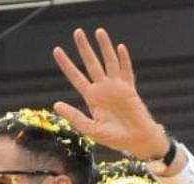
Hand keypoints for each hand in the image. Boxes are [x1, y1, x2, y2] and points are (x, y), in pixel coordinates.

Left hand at [52, 28, 166, 160]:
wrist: (137, 141)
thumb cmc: (115, 138)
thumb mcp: (91, 129)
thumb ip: (75, 116)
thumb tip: (56, 104)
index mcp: (92, 98)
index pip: (76, 77)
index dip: (66, 64)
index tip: (57, 50)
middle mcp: (103, 89)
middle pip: (91, 64)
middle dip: (84, 48)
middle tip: (77, 32)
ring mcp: (117, 87)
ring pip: (109, 62)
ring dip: (104, 47)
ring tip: (99, 31)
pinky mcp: (130, 89)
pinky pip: (126, 71)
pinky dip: (124, 60)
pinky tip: (120, 48)